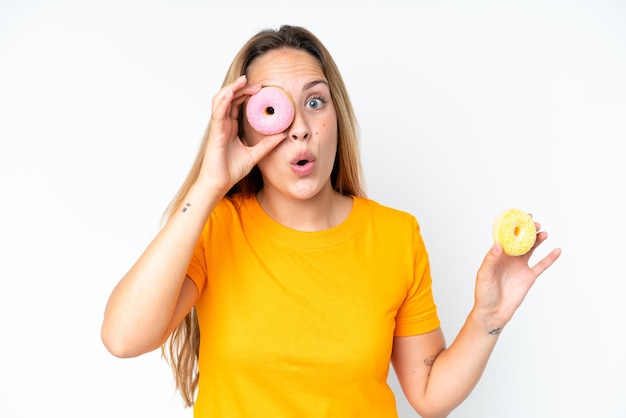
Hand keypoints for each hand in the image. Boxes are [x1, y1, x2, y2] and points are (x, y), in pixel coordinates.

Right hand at [196, 75, 285, 193]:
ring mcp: (218, 126)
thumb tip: (283, 134)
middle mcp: (223, 124)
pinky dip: (224, 100)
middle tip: (259, 84)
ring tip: (244, 80)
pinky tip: (232, 92)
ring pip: (221, 100)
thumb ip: (267, 144)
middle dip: (243, 88)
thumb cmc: (231, 170)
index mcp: (231, 127)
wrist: (220, 183)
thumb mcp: (255, 154)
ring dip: (232, 88)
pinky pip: (218, 112)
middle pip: (230, 98)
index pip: (237, 103)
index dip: (247, 94)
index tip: (262, 89)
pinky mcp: (215, 131)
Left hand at [473, 221, 561, 328]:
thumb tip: (497, 245)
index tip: (520, 217)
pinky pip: (542, 265)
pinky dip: (550, 258)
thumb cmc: (484, 293)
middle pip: (521, 241)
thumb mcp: (484, 275)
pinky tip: (557, 250)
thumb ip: (490, 260)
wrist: (493, 312)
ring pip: (532, 250)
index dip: (513, 227)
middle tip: (535, 223)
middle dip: (528, 231)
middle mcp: (510, 259)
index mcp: (498, 255)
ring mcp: (520, 267)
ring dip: (538, 241)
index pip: (506, 237)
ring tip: (544, 233)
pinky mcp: (529, 277)